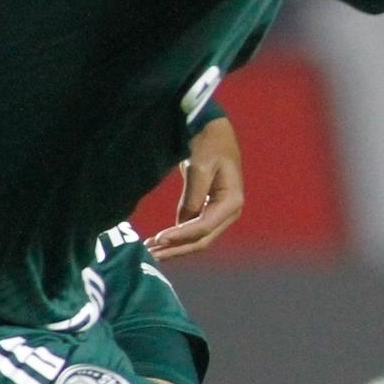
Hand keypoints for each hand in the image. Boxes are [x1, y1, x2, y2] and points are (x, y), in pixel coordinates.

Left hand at [150, 116, 244, 261]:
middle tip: (151, 254)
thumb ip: (192, 198)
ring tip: (152, 250)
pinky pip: (195, 228)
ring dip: (176, 246)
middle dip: (177, 249)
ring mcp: (221, 212)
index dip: (180, 236)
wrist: (212, 128)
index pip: (203, 227)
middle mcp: (230, 211)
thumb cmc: (208, 144)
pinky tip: (161, 240)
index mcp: (232, 201)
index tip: (157, 239)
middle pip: (203, 239)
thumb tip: (181, 223)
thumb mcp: (199, 168)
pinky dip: (178, 235)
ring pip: (199, 237)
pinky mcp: (210, 209)